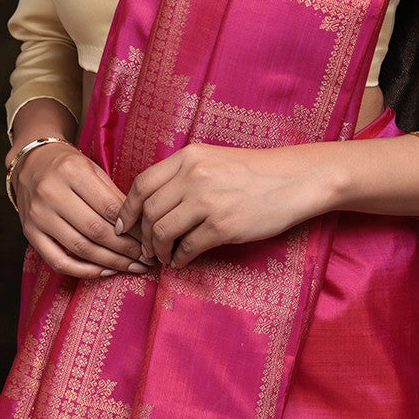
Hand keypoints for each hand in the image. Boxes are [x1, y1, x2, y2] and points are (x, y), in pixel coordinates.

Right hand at [13, 142, 151, 278]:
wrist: (31, 163)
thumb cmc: (68, 166)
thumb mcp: (93, 169)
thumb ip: (114, 195)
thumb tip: (140, 225)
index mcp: (72, 172)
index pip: (109, 208)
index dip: (133, 228)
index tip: (150, 238)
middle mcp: (52, 194)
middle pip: (96, 230)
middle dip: (126, 249)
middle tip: (146, 258)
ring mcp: (39, 216)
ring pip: (80, 248)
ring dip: (111, 262)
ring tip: (133, 267)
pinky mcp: (30, 233)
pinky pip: (58, 261)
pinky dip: (84, 271)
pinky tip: (105, 271)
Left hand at [117, 143, 333, 269]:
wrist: (294, 180)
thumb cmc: (255, 172)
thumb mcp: (214, 160)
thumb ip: (184, 175)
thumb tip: (155, 205)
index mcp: (189, 157)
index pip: (142, 183)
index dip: (128, 209)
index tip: (125, 225)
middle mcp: (193, 176)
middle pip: (150, 211)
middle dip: (143, 235)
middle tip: (146, 249)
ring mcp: (207, 201)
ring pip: (163, 231)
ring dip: (159, 250)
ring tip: (164, 257)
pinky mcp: (222, 225)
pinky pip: (187, 248)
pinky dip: (180, 259)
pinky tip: (182, 261)